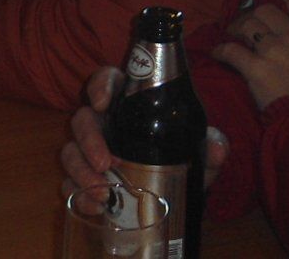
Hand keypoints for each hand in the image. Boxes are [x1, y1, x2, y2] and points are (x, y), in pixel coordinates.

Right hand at [58, 67, 227, 211]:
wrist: (177, 188)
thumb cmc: (181, 153)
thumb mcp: (198, 146)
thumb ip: (211, 144)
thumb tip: (217, 150)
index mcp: (128, 103)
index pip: (108, 81)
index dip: (99, 87)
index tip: (102, 103)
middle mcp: (104, 123)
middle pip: (82, 119)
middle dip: (88, 140)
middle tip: (106, 163)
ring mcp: (90, 152)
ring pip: (71, 152)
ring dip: (80, 172)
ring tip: (103, 193)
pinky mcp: (85, 180)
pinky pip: (70, 184)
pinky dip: (78, 196)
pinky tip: (95, 207)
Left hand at [210, 0, 288, 108]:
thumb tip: (286, 28)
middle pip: (265, 10)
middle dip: (251, 16)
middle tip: (244, 27)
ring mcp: (275, 51)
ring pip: (246, 26)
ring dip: (236, 30)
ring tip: (232, 38)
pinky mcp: (257, 68)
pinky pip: (231, 51)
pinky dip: (221, 51)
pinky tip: (218, 53)